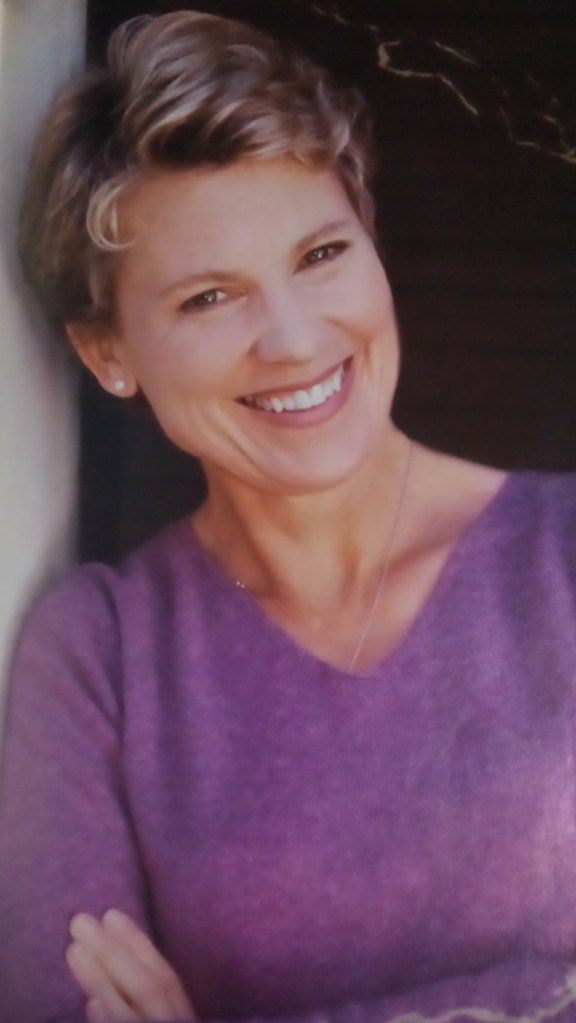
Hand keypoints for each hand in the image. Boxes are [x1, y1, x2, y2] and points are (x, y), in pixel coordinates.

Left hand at [66, 909, 195, 1022]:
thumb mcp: (157, 1008)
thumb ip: (141, 996)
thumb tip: (113, 956)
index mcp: (180, 1015)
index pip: (165, 977)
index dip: (138, 943)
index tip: (110, 914)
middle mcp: (173, 1022)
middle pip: (149, 987)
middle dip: (114, 951)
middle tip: (79, 921)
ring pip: (132, 1011)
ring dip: (102, 980)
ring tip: (74, 950)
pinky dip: (110, 1021)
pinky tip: (91, 1004)